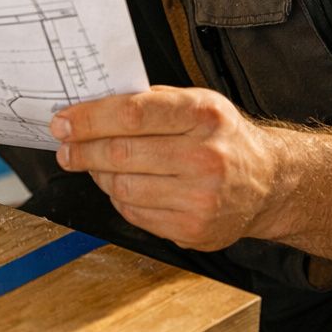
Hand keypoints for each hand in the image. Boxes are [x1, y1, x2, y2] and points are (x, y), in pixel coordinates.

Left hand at [51, 86, 283, 250]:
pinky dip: (119, 198)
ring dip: (98, 175)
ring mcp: (202, 197)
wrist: (268, 182)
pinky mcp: (194, 229)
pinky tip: (123, 185)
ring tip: (94, 164)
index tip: (63, 122)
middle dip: (82, 150)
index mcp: (204, 114)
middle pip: (121, 153)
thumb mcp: (198, 103)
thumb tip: (90, 106)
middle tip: (64, 147)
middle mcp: (207, 156)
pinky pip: (134, 213)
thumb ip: (150, 102)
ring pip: (122, 186)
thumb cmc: (222, 137)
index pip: (132, 113)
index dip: (89, 119)